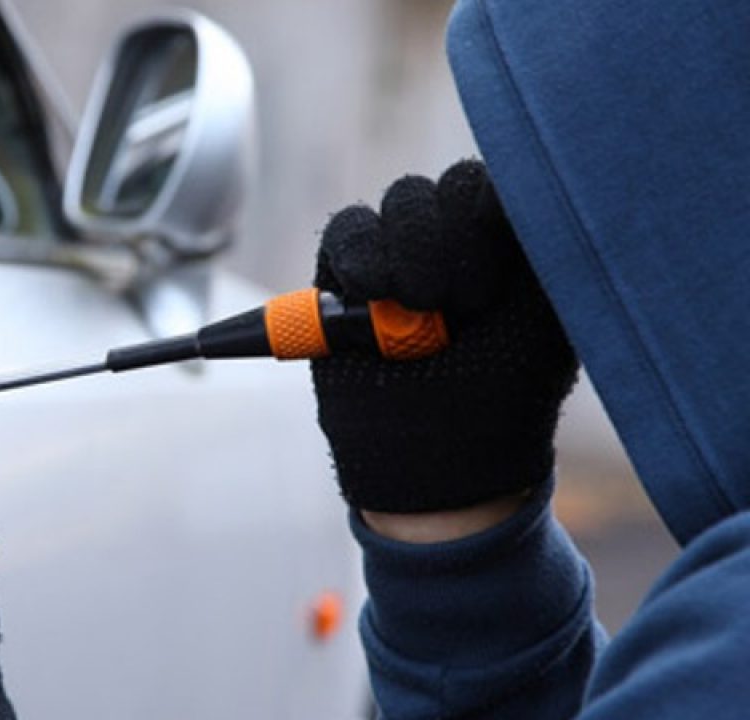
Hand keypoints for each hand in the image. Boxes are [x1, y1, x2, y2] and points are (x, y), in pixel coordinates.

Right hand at [312, 160, 578, 513]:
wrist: (436, 462)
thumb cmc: (502, 398)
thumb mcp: (546, 321)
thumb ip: (542, 249)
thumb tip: (517, 187)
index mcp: (515, 246)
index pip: (502, 183)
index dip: (493, 206)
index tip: (496, 248)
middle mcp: (459, 240)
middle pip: (451, 185)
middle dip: (453, 239)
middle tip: (464, 302)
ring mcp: (400, 255)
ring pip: (401, 201)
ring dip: (408, 251)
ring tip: (419, 309)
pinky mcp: (346, 274)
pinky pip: (346, 229)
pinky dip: (358, 255)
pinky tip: (372, 296)